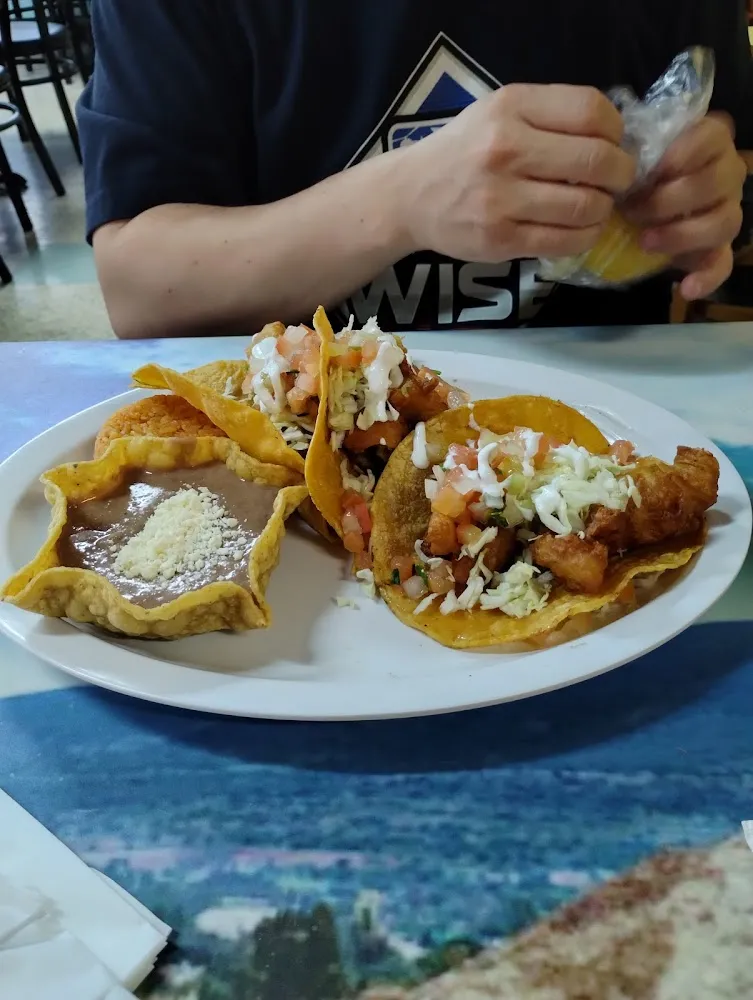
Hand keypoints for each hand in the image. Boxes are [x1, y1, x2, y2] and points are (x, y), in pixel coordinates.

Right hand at [398, 84, 636, 262]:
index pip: (590, 111)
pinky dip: (585, 237)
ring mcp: (501, 200)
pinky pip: (563, 241)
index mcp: (510, 108)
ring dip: (604, 209)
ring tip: (598, 207)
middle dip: (621, 174)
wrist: (410, 196)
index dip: (617, 131)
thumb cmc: (463, 151)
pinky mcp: (500, 240)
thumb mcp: (499, 112)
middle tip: (618, 181)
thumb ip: (549, 116)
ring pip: (585, 207)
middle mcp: (505, 151)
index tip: (614, 144)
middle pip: (596, 161)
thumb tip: (614, 137)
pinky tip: (581, 229)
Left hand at [624, 114, 746, 300]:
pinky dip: (706, 278)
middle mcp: (727, 173)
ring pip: (723, 222)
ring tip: (644, 242)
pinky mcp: (721, 247)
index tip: (650, 172)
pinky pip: (724, 263)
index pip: (713, 136)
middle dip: (669, 199)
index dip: (682, 154)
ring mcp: (728, 211)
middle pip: (716, 182)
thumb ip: (637, 154)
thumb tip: (616, 162)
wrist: (636, 211)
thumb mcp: (634, 157)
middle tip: (632, 211)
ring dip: (681, 234)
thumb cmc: (638, 175)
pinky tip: (685, 288)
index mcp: (711, 141)